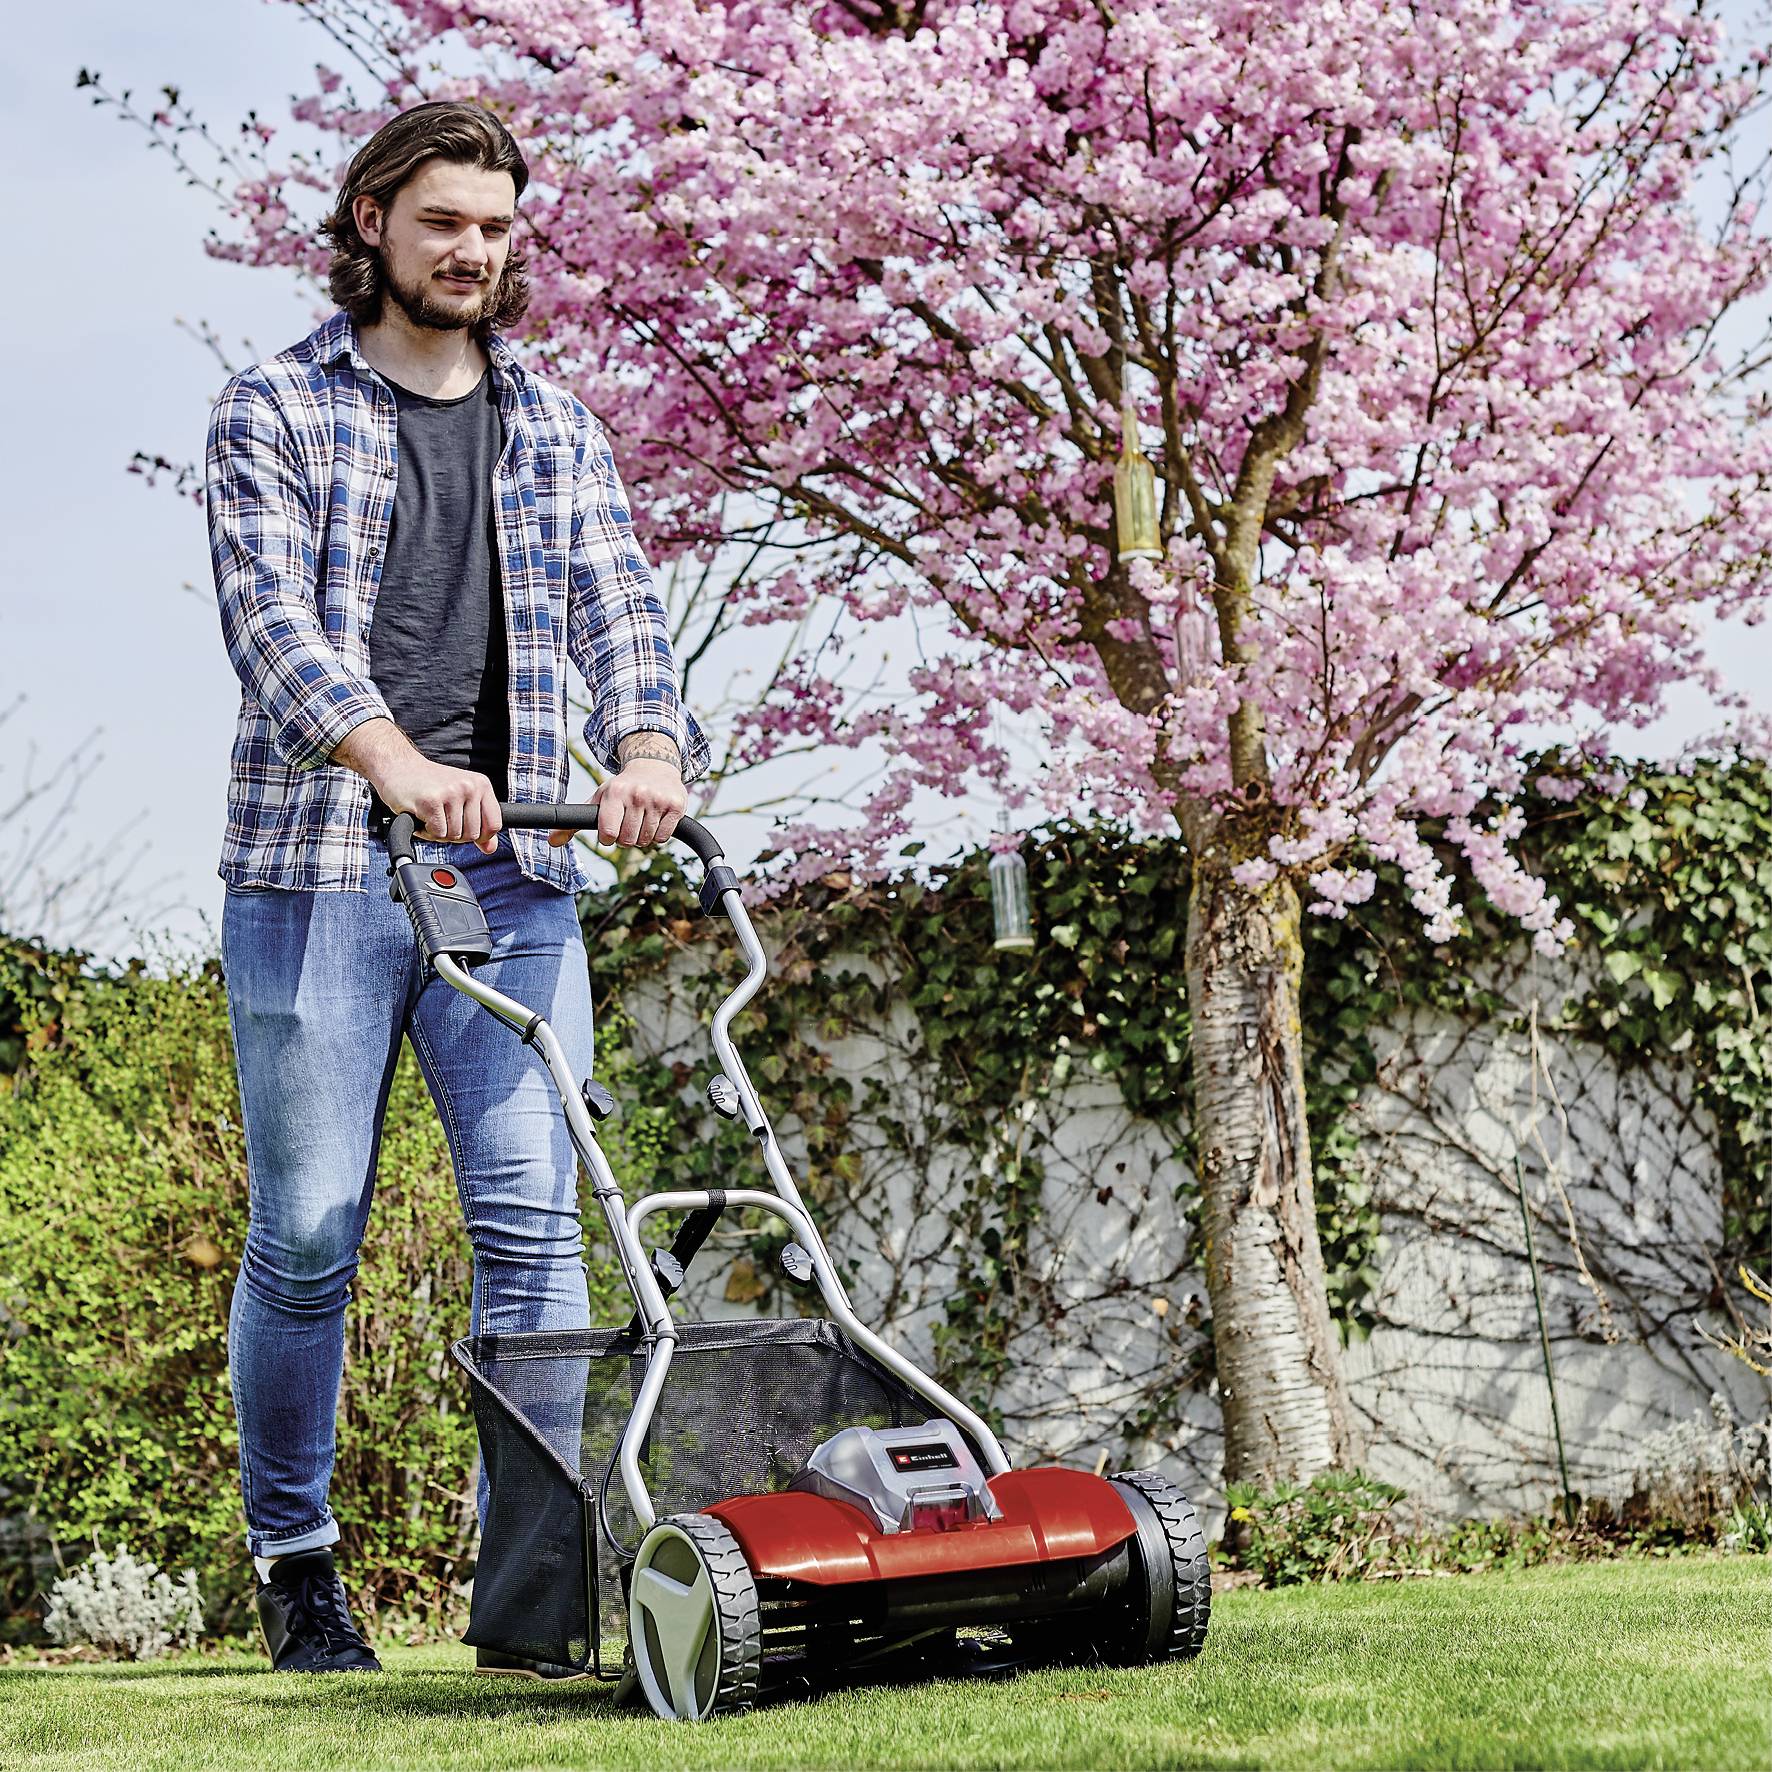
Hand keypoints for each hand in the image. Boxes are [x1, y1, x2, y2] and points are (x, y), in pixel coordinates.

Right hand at [333, 719, 501, 851]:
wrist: (397, 766)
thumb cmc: (429, 784)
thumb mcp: (460, 799)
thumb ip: (478, 823)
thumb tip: (490, 848)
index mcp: (481, 785)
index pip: (494, 824)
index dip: (480, 836)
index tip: (465, 830)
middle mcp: (469, 786)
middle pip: (473, 835)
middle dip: (455, 834)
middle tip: (441, 818)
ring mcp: (451, 793)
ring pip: (454, 836)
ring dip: (439, 832)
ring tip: (430, 815)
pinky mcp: (431, 802)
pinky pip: (438, 834)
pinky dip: (427, 832)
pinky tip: (421, 816)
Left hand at [550, 757, 685, 849]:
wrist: (654, 766)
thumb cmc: (622, 788)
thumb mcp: (597, 799)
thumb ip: (573, 822)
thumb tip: (551, 842)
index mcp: (615, 793)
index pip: (608, 834)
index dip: (609, 837)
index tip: (611, 829)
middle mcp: (637, 795)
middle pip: (628, 841)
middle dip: (626, 838)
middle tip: (628, 823)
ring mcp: (658, 800)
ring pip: (646, 841)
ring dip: (642, 837)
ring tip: (642, 820)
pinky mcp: (676, 805)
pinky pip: (663, 838)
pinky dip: (658, 835)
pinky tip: (655, 819)